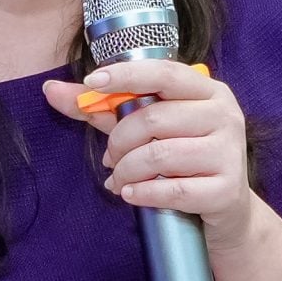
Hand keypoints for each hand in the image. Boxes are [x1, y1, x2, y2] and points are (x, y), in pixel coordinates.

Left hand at [43, 60, 258, 244]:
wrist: (227, 208)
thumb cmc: (182, 159)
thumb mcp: (147, 129)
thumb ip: (104, 107)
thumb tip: (51, 89)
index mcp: (208, 91)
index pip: (164, 73)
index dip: (125, 76)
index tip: (92, 83)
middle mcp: (225, 116)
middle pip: (154, 119)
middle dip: (119, 142)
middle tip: (109, 158)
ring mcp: (230, 153)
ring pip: (160, 156)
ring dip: (126, 171)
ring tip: (118, 179)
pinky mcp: (226, 190)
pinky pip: (174, 190)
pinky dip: (143, 194)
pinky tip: (131, 194)